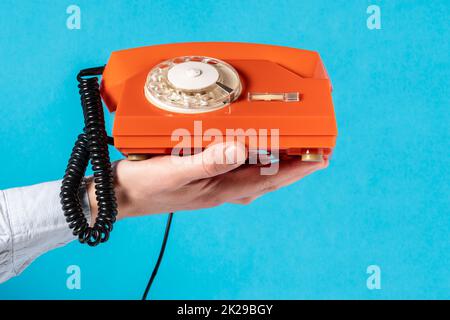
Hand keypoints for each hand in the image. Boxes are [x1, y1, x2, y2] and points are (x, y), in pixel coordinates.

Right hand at [87, 142, 327, 220]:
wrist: (120, 197)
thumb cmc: (144, 186)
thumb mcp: (175, 171)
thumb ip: (208, 161)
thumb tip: (241, 148)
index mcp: (221, 189)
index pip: (268, 178)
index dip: (297, 168)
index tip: (322, 158)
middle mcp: (222, 190)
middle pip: (267, 179)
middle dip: (293, 167)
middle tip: (316, 153)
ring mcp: (213, 187)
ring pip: (255, 176)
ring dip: (276, 165)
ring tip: (293, 152)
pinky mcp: (203, 180)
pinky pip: (237, 172)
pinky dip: (252, 162)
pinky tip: (252, 154)